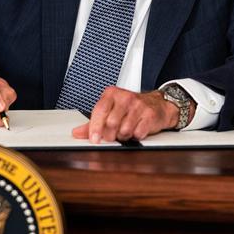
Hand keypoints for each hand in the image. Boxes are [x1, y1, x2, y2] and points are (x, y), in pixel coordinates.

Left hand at [71, 87, 193, 142]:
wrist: (157, 105)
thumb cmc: (130, 108)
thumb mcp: (110, 111)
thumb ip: (93, 123)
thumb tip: (77, 133)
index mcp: (111, 94)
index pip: (100, 110)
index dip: (95, 127)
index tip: (94, 139)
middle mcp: (125, 97)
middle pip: (111, 123)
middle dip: (110, 135)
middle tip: (113, 135)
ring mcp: (138, 105)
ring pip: (124, 130)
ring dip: (124, 136)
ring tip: (126, 130)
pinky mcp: (149, 114)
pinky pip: (138, 133)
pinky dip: (136, 136)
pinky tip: (137, 129)